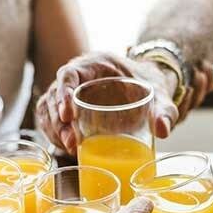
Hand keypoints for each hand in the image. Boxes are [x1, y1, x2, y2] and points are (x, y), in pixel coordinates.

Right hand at [36, 52, 212, 154]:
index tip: (68, 115)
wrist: (146, 90)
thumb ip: (164, 111)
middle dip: (57, 120)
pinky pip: (50, 119)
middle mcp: (78, 76)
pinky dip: (54, 134)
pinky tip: (66, 148)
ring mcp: (70, 92)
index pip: (69, 73)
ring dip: (53, 130)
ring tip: (70, 148)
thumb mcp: (161, 97)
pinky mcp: (68, 109)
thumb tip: (164, 130)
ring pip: (47, 109)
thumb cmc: (150, 88)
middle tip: (72, 141)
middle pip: (53, 95)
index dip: (63, 93)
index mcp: (95, 64)